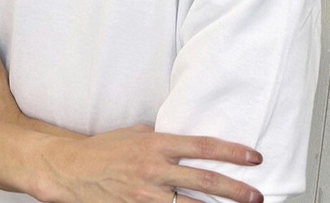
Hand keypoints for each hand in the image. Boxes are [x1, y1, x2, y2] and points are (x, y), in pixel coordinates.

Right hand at [40, 127, 263, 202]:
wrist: (72, 169)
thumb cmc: (105, 148)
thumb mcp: (136, 133)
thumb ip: (162, 138)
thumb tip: (186, 141)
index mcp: (156, 144)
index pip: (202, 146)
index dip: (231, 152)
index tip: (253, 157)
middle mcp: (155, 169)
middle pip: (204, 181)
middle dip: (235, 190)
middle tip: (257, 197)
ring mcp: (146, 195)